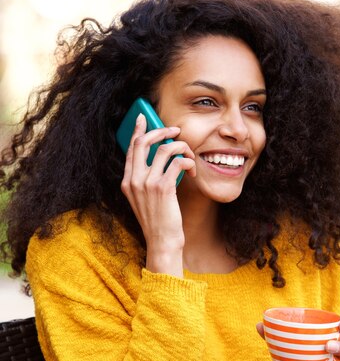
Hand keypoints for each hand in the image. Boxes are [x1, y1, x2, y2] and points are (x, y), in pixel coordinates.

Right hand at [121, 113, 195, 274]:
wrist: (162, 242)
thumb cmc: (158, 222)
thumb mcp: (145, 200)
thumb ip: (146, 180)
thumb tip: (160, 157)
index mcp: (127, 182)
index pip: (131, 148)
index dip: (137, 130)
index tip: (143, 118)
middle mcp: (134, 180)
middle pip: (144, 141)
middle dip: (161, 130)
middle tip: (175, 131)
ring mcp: (147, 183)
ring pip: (165, 149)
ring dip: (182, 147)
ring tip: (189, 156)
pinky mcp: (163, 188)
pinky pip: (178, 162)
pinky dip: (188, 162)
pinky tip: (192, 171)